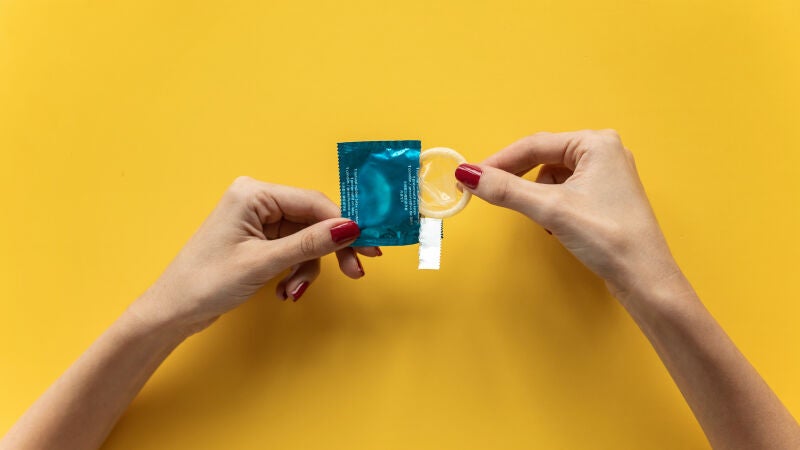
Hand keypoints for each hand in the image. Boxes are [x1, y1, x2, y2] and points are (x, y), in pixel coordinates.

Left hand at [127, 176, 377, 334]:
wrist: (173, 312)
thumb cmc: (206, 282)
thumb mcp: (264, 263)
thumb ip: (309, 244)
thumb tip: (351, 227)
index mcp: (253, 194)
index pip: (313, 202)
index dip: (343, 225)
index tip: (368, 247)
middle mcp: (257, 201)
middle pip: (313, 220)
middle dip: (329, 250)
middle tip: (355, 271)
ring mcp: (258, 221)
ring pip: (306, 239)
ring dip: (307, 268)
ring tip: (292, 292)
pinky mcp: (258, 240)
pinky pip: (292, 250)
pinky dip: (295, 271)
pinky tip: (284, 291)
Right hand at [455, 130, 680, 300]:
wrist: (645, 278)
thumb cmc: (608, 238)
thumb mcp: (551, 209)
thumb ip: (507, 190)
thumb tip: (467, 174)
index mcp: (596, 143)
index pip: (534, 145)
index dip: (498, 161)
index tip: (469, 177)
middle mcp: (603, 152)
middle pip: (542, 158)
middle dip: (518, 179)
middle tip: (488, 193)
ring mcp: (606, 175)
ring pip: (552, 178)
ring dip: (538, 197)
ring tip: (544, 221)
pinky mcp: (605, 197)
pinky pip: (565, 192)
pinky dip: (552, 207)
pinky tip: (558, 226)